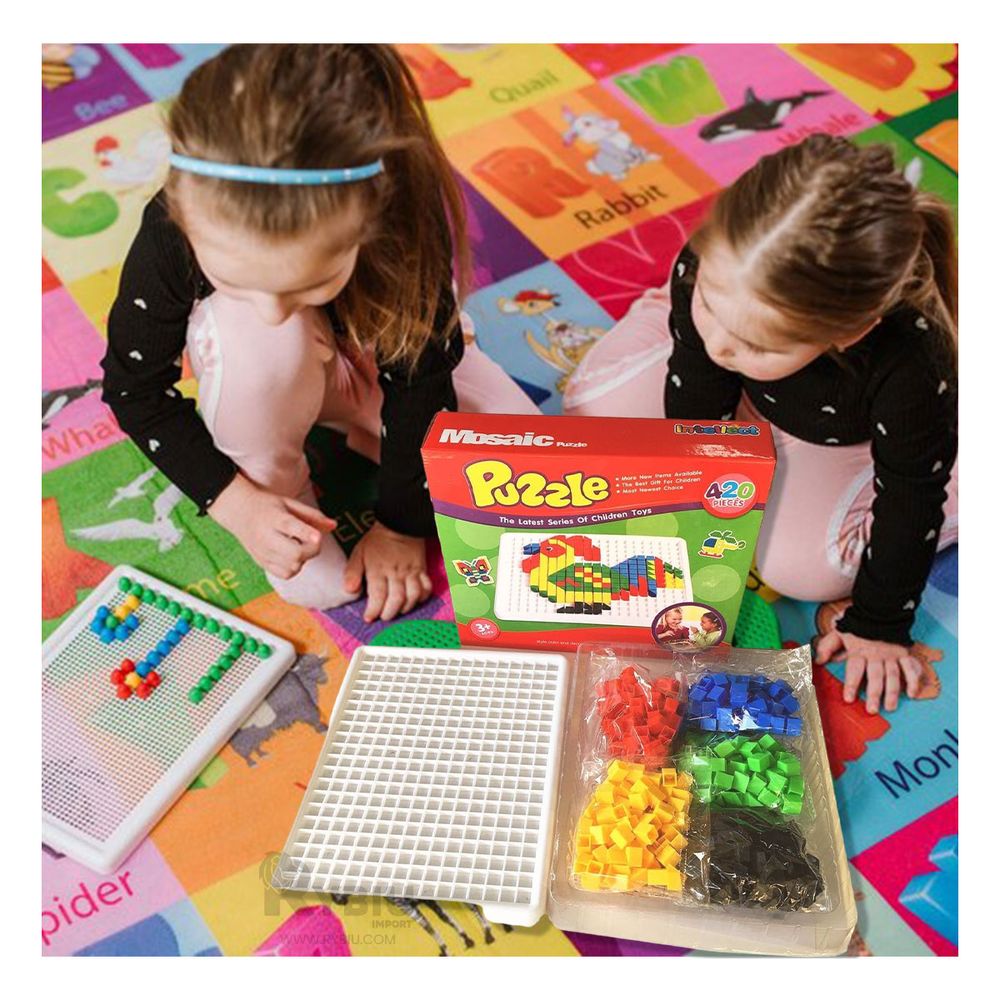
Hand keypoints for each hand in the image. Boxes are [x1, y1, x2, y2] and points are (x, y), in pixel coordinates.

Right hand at [209, 474, 335, 579]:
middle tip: (312, 540)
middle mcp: (266, 537)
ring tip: (300, 545)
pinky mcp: (261, 562)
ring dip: (304, 559)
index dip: (306, 533)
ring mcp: (262, 552)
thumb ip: (312, 515)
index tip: (318, 537)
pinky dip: (294, 567)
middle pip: (294, 553)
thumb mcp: (289, 503)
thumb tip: (334, 525)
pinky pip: (285, 574)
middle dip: (311, 550)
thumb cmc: (268, 506)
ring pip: (292, 567)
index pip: (289, 527)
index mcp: (273, 518)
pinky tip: (292, 555)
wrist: (239, 512)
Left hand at [343, 521, 432, 621]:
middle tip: (383, 617)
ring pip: (413, 596)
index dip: (373, 610)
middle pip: (396, 599)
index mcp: (378, 569)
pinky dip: (422, 597)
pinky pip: (426, 587)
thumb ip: (352, 572)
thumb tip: (349, 590)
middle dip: (389, 613)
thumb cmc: (377, 540)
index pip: (378, 596)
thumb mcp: (358, 553)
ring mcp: (411, 571)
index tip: (369, 617)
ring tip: (397, 610)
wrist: (399, 523)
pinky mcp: (422, 569)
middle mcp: (396, 572)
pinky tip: (415, 600)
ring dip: (406, 607)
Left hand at [814, 628, 923, 712]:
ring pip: (893, 675)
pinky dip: (913, 680)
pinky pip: (910, 667)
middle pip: (875, 676)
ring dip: (892, 692)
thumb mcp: (838, 632)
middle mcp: (876, 655)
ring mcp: (891, 655)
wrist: (879, 609)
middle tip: (872, 710)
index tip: (849, 698)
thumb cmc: (857, 624)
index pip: (855, 670)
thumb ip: (827, 646)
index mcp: (859, 651)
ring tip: (889, 707)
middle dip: (874, 694)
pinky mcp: (903, 653)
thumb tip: (818, 661)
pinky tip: (912, 694)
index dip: (851, 684)